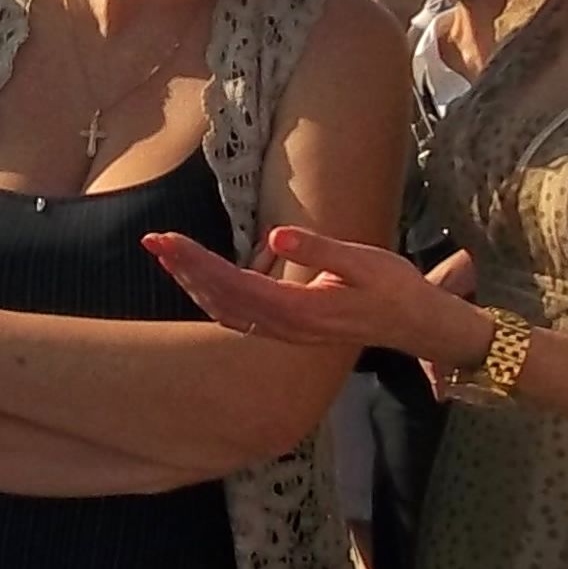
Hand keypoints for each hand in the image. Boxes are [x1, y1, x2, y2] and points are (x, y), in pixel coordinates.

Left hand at [147, 224, 490, 362]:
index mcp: (300, 310)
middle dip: (184, 269)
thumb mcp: (365, 261)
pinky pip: (237, 316)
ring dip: (191, 282)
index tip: (170, 241)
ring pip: (225, 310)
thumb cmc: (394, 288)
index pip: (235, 284)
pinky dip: (210, 296)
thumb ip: (320, 250)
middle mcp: (285, 327)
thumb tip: (276, 235)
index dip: (198, 263)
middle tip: (152, 240)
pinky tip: (194, 281)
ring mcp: (284, 333)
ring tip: (163, 254)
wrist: (415, 325)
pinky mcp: (287, 329)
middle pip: (221, 299)